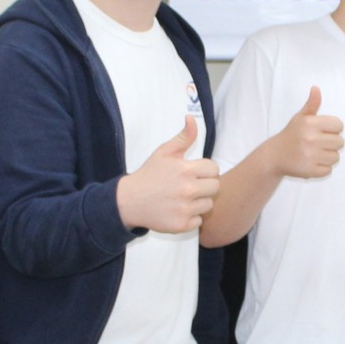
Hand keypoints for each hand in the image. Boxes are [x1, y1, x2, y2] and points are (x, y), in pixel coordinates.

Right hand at [116, 117, 219, 232]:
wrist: (129, 201)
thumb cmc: (149, 175)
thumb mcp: (164, 152)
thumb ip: (183, 137)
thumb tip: (191, 118)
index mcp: (185, 170)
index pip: (214, 169)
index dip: (205, 170)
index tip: (194, 172)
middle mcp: (187, 190)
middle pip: (215, 187)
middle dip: (205, 185)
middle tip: (189, 186)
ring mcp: (185, 209)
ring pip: (208, 204)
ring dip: (199, 202)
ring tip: (182, 198)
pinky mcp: (182, 225)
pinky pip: (199, 220)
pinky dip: (191, 217)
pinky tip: (178, 210)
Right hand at [269, 86, 343, 178]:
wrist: (274, 156)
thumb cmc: (291, 135)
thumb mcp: (300, 118)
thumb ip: (311, 104)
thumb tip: (316, 88)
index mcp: (310, 123)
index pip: (339, 125)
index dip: (333, 129)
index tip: (322, 132)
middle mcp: (310, 138)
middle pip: (340, 142)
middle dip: (331, 143)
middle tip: (317, 144)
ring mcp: (310, 156)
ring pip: (336, 157)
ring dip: (327, 157)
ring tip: (315, 154)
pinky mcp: (309, 171)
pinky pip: (328, 170)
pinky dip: (322, 168)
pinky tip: (311, 163)